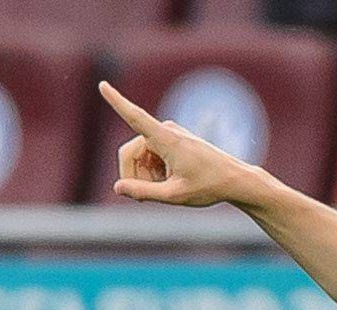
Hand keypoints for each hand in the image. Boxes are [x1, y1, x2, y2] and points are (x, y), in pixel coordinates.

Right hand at [101, 82, 263, 208]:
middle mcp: (166, 130)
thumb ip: (144, 192)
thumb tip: (117, 188)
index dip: (116, 102)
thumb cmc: (208, 186)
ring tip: (167, 187)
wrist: (234, 179)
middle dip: (132, 175)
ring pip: (139, 156)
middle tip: (144, 197)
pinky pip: (149, 155)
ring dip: (145, 175)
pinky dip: (153, 170)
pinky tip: (170, 180)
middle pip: (129, 152)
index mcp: (166, 139)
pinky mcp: (171, 138)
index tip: (102, 84)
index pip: (135, 116)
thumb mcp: (174, 195)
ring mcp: (168, 133)